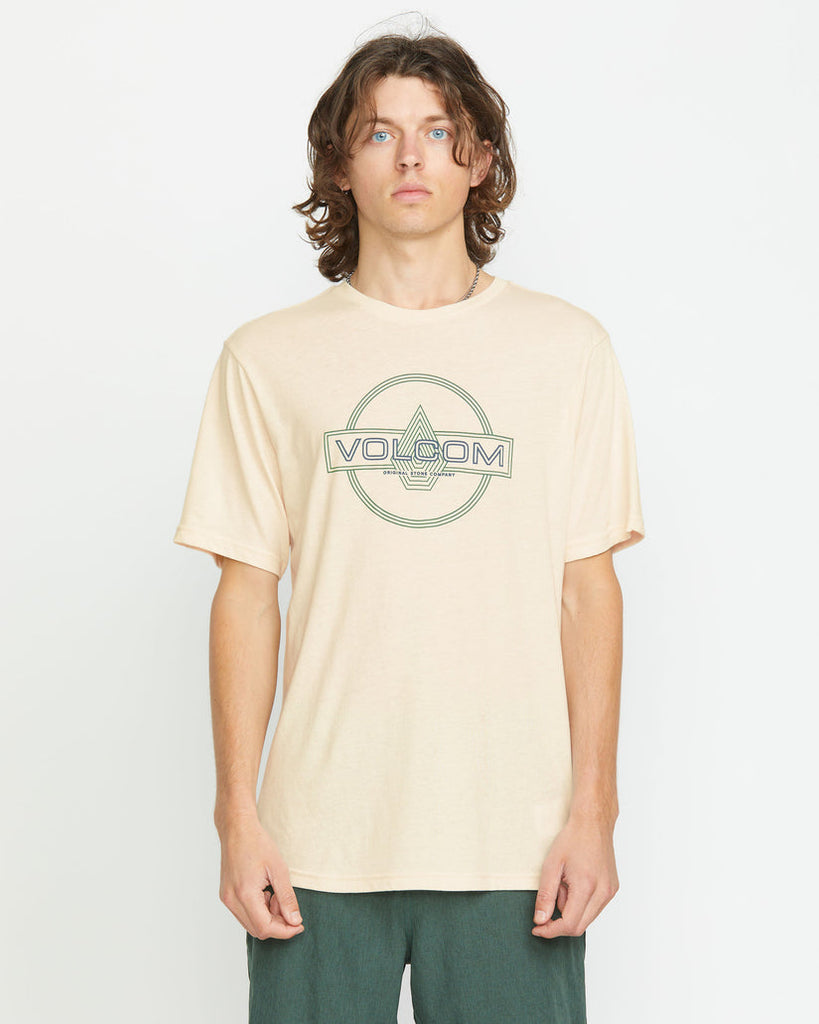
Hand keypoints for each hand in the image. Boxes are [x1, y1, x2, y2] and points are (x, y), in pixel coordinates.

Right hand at [217, 811, 304, 939]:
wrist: (237, 828)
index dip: (285, 930)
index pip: (265, 928)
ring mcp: (227, 899)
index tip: (299, 924)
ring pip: (251, 923)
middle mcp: (231, 900)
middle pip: (257, 930)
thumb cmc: (258, 843)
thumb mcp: (279, 869)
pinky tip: (266, 892)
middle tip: (287, 904)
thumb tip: (295, 921)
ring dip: (268, 917)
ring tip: (275, 893)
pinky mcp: (226, 895)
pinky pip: (244, 913)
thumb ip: (287, 898)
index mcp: (244, 894)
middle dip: (277, 923)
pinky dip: (259, 910)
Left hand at [531, 809, 618, 938]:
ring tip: (563, 883)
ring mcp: (610, 891)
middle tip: (548, 901)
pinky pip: (594, 908)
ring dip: (570, 909)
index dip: (550, 930)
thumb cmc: (572, 839)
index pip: (569, 924)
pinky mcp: (612, 889)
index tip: (537, 928)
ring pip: (586, 918)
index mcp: (587, 887)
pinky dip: (580, 902)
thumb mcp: (551, 865)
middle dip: (559, 920)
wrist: (593, 822)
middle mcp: (603, 892)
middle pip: (579, 926)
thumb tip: (540, 920)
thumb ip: (545, 895)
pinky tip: (574, 882)